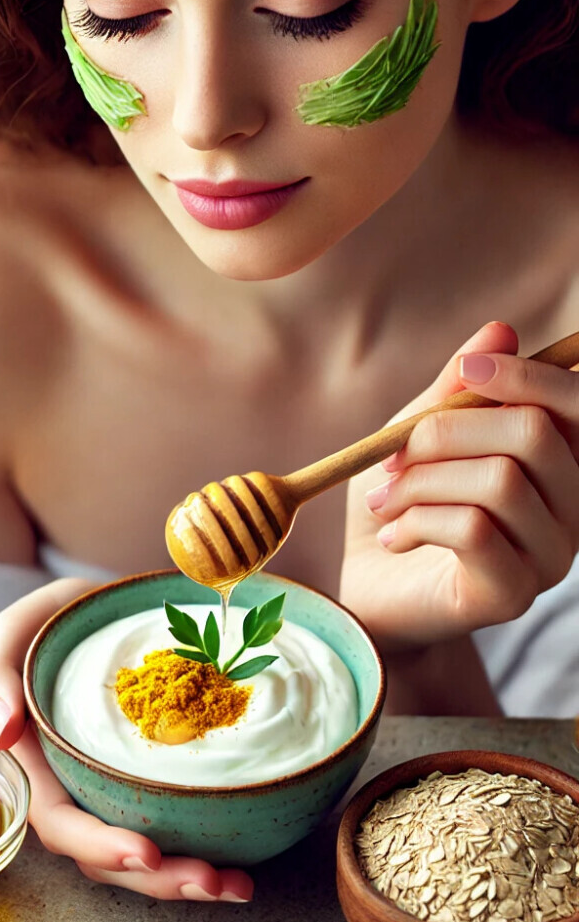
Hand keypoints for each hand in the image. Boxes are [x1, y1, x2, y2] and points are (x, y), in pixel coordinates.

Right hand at [0, 578, 253, 901]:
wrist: (100, 606)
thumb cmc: (50, 621)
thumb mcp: (15, 633)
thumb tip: (1, 733)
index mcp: (36, 766)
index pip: (59, 822)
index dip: (98, 846)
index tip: (146, 852)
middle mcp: (75, 788)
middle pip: (108, 855)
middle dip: (159, 878)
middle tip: (213, 880)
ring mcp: (114, 787)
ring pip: (143, 851)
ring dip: (188, 875)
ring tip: (236, 885)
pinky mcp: (150, 778)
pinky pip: (175, 820)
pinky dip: (207, 844)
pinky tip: (244, 859)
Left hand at [341, 321, 578, 652]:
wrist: (364, 587)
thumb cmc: (397, 504)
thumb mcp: (416, 437)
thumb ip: (456, 392)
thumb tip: (501, 328)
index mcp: (557, 462)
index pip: (577, 404)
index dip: (526, 374)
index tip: (469, 368)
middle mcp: (571, 508)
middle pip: (533, 434)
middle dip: (445, 431)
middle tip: (391, 456)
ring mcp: (550, 555)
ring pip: (500, 481)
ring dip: (420, 481)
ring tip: (384, 500)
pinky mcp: (513, 593)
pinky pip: (473, 530)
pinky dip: (417, 520)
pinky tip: (394, 536)